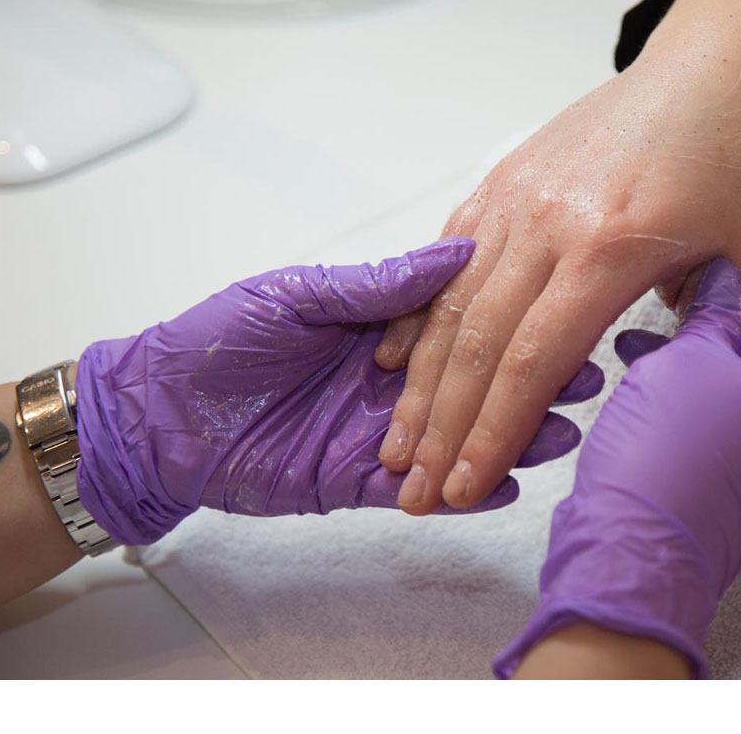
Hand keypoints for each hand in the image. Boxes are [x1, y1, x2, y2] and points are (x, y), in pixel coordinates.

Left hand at [73, 239, 599, 545]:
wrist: (155, 415)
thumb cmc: (217, 341)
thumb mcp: (300, 295)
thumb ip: (379, 286)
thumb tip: (457, 253)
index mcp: (378, 326)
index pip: (461, 322)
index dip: (511, 319)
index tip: (564, 310)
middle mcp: (389, 381)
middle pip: (475, 382)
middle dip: (532, 380)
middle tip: (585, 376)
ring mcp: (378, 433)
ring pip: (460, 438)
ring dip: (513, 435)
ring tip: (561, 429)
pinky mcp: (356, 481)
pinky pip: (420, 488)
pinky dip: (464, 487)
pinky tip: (508, 479)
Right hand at [373, 0, 740, 515]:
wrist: (704, 76)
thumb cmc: (728, 167)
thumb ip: (706, 335)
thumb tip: (672, 396)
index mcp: (609, 248)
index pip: (535, 360)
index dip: (496, 432)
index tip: (469, 488)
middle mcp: (548, 223)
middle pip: (477, 342)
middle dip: (442, 428)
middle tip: (415, 491)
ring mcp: (515, 197)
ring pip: (450, 302)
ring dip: (417, 382)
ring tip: (394, 445)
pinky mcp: (501, 179)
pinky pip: (446, 253)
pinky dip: (416, 310)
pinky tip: (393, 358)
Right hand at [495, 251, 740, 677]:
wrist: (635, 557)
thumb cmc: (667, 451)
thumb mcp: (688, 359)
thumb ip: (714, 312)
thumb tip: (726, 276)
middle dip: (723, 311)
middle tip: (688, 276)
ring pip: (732, 386)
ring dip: (693, 354)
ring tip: (643, 330)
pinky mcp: (725, 489)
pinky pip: (713, 421)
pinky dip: (682, 393)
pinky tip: (636, 378)